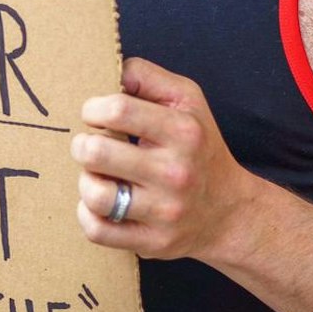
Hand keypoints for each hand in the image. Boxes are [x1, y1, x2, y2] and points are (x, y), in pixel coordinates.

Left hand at [70, 58, 262, 260]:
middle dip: (82, 145)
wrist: (230, 211)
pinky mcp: (152, 242)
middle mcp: (176, 172)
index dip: (93, 108)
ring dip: (85, 182)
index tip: (94, 114)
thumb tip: (111, 69)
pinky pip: (97, 230)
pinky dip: (88, 215)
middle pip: (96, 152)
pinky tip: (101, 204)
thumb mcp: (187, 100)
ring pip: (94, 194)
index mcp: (183, 131)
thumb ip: (147, 77)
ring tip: (98, 176)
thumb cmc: (198, 146)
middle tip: (90, 146)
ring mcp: (164, 211)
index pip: (118, 109)